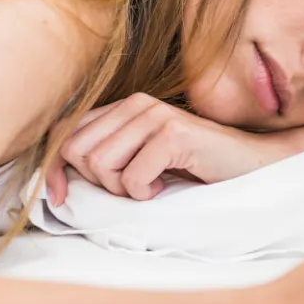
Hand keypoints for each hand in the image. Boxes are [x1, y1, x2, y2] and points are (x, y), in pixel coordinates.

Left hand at [46, 93, 303, 203]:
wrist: (249, 166)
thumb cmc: (194, 169)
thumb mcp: (142, 160)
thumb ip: (107, 157)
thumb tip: (57, 181)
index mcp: (124, 107)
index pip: (64, 133)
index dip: (54, 169)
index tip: (61, 199)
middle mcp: (136, 104)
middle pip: (79, 152)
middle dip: (98, 183)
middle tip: (132, 188)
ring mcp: (156, 116)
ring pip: (102, 165)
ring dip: (123, 190)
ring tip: (150, 187)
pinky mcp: (174, 134)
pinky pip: (132, 178)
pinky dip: (145, 194)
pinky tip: (165, 187)